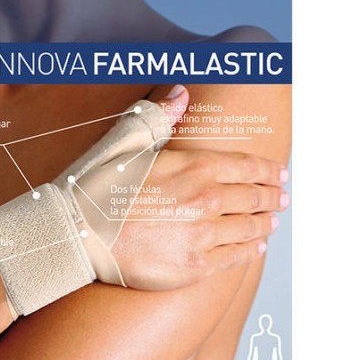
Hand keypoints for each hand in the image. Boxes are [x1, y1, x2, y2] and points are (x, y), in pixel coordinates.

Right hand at [111, 86, 287, 290]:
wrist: (77, 236)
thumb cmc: (96, 189)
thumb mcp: (125, 144)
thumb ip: (158, 118)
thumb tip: (182, 92)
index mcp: (194, 166)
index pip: (247, 166)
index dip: (269, 170)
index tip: (281, 174)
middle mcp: (206, 199)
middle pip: (254, 198)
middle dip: (272, 197)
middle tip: (282, 199)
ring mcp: (203, 235)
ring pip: (249, 228)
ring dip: (265, 224)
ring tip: (272, 222)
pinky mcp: (195, 267)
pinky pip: (235, 257)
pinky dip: (251, 250)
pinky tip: (256, 246)